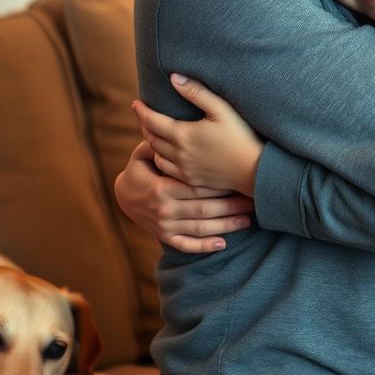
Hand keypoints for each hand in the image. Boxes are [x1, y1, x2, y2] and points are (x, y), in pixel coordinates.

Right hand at [114, 141, 253, 252]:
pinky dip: (204, 246)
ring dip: (225, 226)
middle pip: (203, 209)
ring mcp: (164, 226)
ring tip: (246, 220)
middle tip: (252, 202)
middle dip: (230, 207)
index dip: (219, 187)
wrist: (122, 196)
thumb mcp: (143, 154)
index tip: (239, 182)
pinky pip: (186, 245)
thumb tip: (173, 127)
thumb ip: (159, 144)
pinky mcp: (164, 236)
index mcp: (161, 188)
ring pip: (199, 229)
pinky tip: (223, 244)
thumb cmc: (140, 168)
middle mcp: (164, 210)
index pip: (196, 189)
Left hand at [132, 76, 263, 195]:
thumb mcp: (221, 109)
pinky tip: (166, 155)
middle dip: (145, 125)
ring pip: (156, 155)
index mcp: (183, 135)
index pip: (152, 121)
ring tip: (153, 133)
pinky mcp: (191, 180)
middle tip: (143, 116)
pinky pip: (166, 170)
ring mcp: (184, 169)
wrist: (254, 170)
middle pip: (151, 138)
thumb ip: (196, 92)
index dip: (141, 111)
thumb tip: (174, 77)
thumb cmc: (241, 136)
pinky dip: (160, 159)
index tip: (136, 103)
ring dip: (151, 143)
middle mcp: (179, 154)